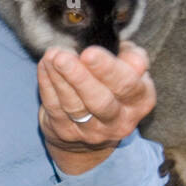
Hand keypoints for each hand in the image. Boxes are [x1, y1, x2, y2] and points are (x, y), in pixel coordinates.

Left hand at [37, 42, 156, 173]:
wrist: (94, 132)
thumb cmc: (113, 88)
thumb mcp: (129, 71)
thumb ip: (132, 58)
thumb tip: (128, 53)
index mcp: (141, 101)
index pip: (127, 85)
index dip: (107, 69)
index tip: (89, 52)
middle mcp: (119, 121)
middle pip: (100, 101)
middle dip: (80, 78)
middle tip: (62, 58)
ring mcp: (92, 131)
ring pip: (74, 105)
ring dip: (59, 78)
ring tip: (51, 57)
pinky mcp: (67, 133)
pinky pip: (54, 107)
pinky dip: (47, 84)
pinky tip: (45, 66)